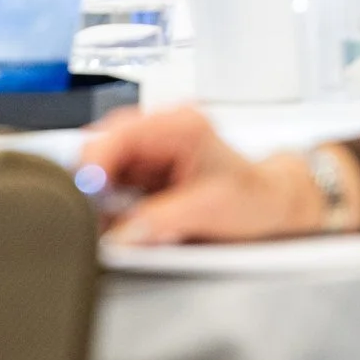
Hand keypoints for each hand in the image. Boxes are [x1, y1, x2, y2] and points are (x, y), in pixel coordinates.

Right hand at [78, 105, 327, 244]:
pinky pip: (114, 188)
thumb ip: (161, 220)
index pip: (118, 133)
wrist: (274, 208)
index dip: (94, 164)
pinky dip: (110, 207)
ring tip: (110, 224)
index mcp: (180, 124)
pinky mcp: (147, 174)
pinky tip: (121, 223)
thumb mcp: (211, 211)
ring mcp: (152, 151)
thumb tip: (119, 234)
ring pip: (103, 169)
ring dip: (100, 199)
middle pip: (103, 148)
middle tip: (92, 217)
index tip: (85, 194)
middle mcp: (162, 130)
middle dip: (93, 185)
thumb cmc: (256, 200)